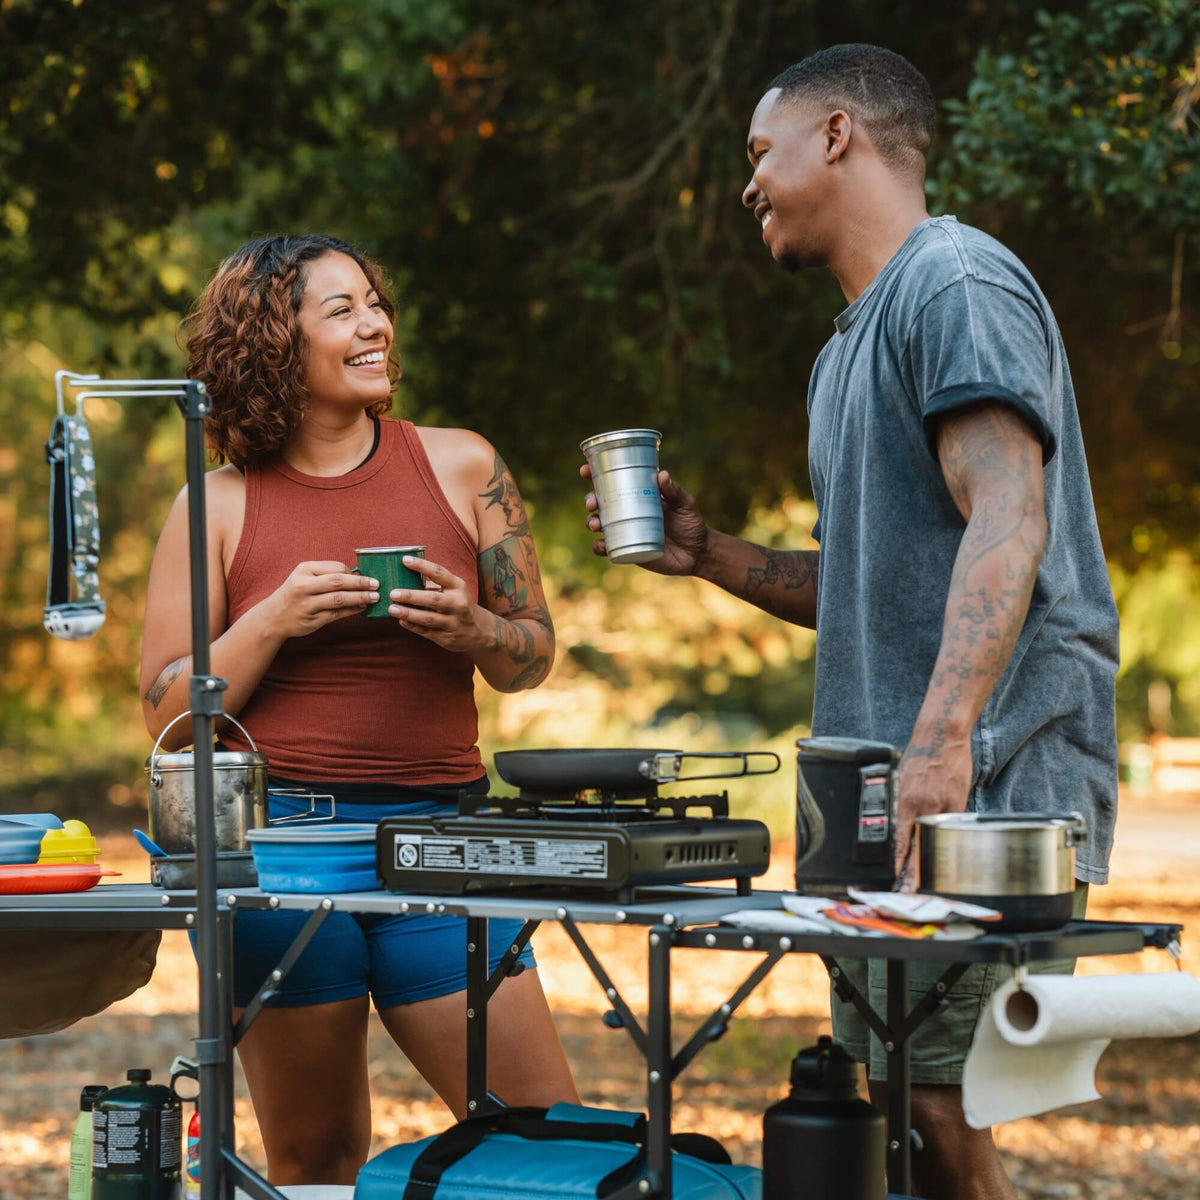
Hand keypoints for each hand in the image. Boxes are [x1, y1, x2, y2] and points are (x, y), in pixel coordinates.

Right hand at [264, 561, 377, 638]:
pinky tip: (361, 608)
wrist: (272, 617)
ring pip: (338, 599)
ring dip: (359, 598)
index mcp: (304, 570)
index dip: (353, 573)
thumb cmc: (294, 593)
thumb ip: (326, 574)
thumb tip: (357, 575)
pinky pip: (336, 614)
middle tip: (377, 585)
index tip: (367, 576)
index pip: (335, 568)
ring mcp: (307, 604)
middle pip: (338, 582)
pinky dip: (351, 611)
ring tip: (374, 597)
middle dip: (360, 583)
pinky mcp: (311, 620)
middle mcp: (303, 586)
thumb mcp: (304, 577)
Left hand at [388, 556, 486, 651]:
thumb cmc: (461, 605)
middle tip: (394, 593)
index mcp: (458, 587)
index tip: (405, 560)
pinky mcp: (447, 638)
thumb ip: (434, 585)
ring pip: (428, 618)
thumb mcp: (455, 591)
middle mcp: (458, 604)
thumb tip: (407, 578)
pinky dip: (412, 626)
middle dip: (412, 596)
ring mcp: (453, 623)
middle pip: (433, 599)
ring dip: (409, 613)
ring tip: (392, 609)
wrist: (480, 631)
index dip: (422, 566)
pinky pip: (426, 632)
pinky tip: (401, 621)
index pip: (440, 573)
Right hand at [580, 465, 710, 576]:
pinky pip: (607, 549)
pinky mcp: (627, 550)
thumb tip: (662, 475)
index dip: (594, 475)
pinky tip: (600, 545)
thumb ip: (675, 491)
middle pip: (600, 502)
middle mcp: (627, 511)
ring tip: (596, 525)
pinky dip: (599, 547)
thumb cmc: (691, 523)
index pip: (612, 482)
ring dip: (591, 522)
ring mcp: (625, 531)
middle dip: (589, 500)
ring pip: (599, 524)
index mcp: (638, 494)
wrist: (697, 553)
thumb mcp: (686, 504)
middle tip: (592, 503)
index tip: (585, 471)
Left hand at [892, 738, 972, 891]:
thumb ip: (900, 803)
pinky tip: (941, 857)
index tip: (892, 879)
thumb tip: (895, 823)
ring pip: (933, 843)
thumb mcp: (901, 780)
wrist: (941, 737)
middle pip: (915, 847)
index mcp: (904, 800)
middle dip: (911, 872)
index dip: (896, 862)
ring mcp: (942, 807)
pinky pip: (949, 830)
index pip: (898, 840)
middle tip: (906, 892)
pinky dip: (943, 844)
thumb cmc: (919, 758)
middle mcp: (922, 807)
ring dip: (926, 863)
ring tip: (921, 883)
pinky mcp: (957, 805)